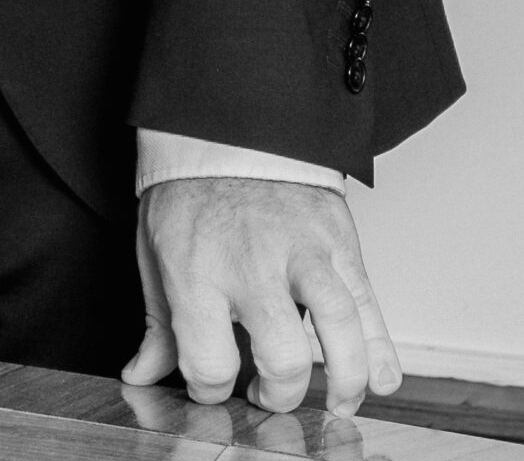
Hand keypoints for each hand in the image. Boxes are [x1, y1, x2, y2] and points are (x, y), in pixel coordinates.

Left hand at [121, 176, 400, 414]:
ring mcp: (301, 248)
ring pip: (339, 327)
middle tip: (270, 393)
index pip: (208, 361)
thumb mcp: (154, 249)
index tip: (213, 383)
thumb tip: (141, 374)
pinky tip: (380, 378)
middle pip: (282, 355)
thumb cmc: (189, 189)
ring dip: (344, 379)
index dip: (210, 390)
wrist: (227, 120)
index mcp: (196, 268)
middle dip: (280, 393)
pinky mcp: (337, 236)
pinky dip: (382, 347)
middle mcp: (251, 261)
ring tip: (337, 403)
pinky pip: (369, 299)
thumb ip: (158, 322)